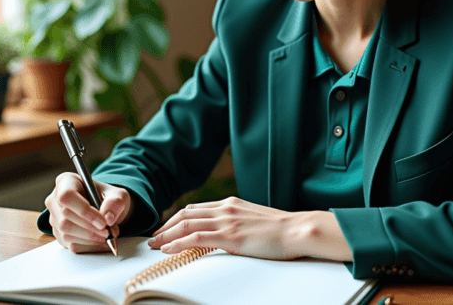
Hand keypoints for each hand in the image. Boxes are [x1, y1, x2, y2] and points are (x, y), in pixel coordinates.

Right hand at [44, 172, 131, 252]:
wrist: (105, 210)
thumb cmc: (107, 198)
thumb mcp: (118, 195)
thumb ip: (116, 202)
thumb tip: (108, 218)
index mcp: (66, 181)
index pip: (67, 196)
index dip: (83, 211)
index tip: (102, 222)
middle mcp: (55, 199)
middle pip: (65, 217)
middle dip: (90, 228)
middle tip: (108, 232)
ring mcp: (54, 217)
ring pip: (66, 233)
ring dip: (90, 238)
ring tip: (107, 235)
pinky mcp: (58, 234)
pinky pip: (69, 244)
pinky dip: (88, 245)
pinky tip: (100, 240)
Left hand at [147, 197, 305, 259]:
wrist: (298, 229)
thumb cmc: (281, 229)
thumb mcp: (253, 220)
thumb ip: (237, 222)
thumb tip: (226, 234)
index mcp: (231, 204)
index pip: (195, 209)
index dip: (176, 219)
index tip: (166, 229)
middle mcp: (225, 208)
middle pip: (186, 215)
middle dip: (166, 227)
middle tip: (154, 238)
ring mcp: (227, 221)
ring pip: (187, 225)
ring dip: (167, 235)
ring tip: (155, 245)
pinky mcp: (230, 236)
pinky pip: (196, 238)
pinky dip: (178, 242)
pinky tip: (169, 249)